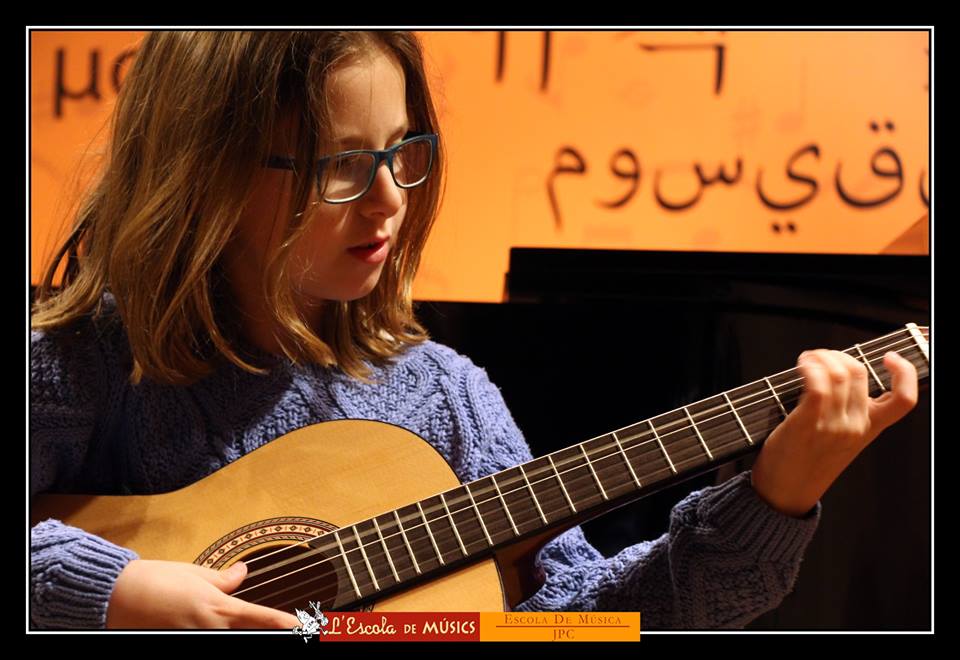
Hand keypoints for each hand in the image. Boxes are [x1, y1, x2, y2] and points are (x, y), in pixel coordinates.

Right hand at [106, 559, 301, 628]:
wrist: (117, 596)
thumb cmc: (156, 580)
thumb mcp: (195, 574)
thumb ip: (224, 579)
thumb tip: (243, 572)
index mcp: (219, 607)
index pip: (262, 618)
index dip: (285, 624)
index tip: (302, 627)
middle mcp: (210, 629)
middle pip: (245, 634)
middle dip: (262, 632)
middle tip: (283, 629)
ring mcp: (193, 639)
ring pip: (225, 638)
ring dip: (238, 632)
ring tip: (243, 623)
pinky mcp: (178, 642)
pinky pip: (203, 640)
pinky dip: (213, 634)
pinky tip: (217, 628)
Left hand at [750, 349, 918, 517]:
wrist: (786, 493)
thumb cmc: (807, 463)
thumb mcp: (842, 440)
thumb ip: (851, 413)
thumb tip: (842, 378)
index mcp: (870, 430)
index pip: (905, 400)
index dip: (906, 372)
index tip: (889, 357)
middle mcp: (857, 427)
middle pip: (859, 372)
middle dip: (838, 354)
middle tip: (820, 357)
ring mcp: (834, 426)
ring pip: (839, 374)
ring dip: (820, 357)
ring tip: (806, 360)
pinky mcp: (809, 423)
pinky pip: (818, 384)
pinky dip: (810, 367)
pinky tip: (802, 366)